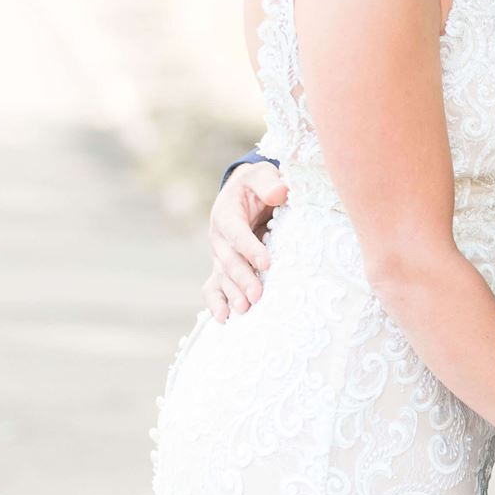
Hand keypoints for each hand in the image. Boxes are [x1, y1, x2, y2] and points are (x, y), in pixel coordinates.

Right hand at [203, 162, 287, 320]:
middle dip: (243, 278)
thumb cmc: (257, 185)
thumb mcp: (263, 175)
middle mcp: (219, 237)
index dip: (250, 248)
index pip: (237, 232)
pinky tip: (223, 319)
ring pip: (222, 277)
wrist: (244, 194)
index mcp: (226, 213)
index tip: (266, 262)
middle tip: (257, 295)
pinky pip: (213, 287)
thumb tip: (281, 192)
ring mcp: (219, 255)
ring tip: (245, 310)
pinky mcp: (222, 268)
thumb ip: (269, 183)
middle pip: (229, 260)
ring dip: (232, 294)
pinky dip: (215, 303)